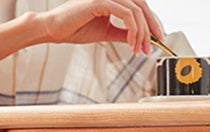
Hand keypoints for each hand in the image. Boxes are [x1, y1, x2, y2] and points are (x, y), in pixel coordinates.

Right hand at [37, 0, 161, 54]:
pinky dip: (132, 30)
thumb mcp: (106, 32)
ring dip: (141, 33)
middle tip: (152, 47)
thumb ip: (122, 33)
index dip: (150, 23)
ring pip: (136, 11)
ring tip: (139, 49)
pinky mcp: (101, 1)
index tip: (154, 41)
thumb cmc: (75, 28)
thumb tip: (138, 39)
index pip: (139, 7)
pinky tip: (131, 44)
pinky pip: (126, 14)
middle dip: (150, 28)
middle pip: (142, 6)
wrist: (55, 30)